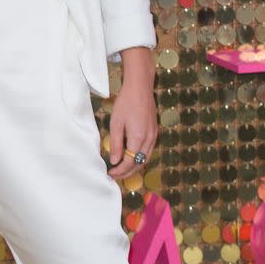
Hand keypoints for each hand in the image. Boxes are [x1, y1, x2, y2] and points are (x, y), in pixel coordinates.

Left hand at [107, 48, 157, 181]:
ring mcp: (154, 135)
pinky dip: (139, 158)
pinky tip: (130, 156)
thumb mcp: (116, 124)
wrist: (140, 88)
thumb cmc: (126, 103)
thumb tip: (115, 161)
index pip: (129, 163)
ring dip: (134, 166)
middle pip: (139, 164)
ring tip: (121, 169)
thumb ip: (116, 144)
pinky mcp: (155, 131)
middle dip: (127, 173)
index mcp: (138, 138)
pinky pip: (148, 150)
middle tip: (115, 175)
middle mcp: (149, 139)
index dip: (119, 171)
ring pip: (145, 158)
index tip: (110, 173)